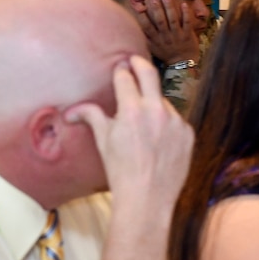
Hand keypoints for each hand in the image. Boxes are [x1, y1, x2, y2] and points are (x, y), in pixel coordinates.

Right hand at [64, 55, 191, 219]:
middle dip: (139, 63)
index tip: (120, 67)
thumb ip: (91, 116)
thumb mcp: (103, 141)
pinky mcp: (188, 133)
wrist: (147, 198)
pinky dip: (166, 123)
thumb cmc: (120, 171)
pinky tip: (158, 139)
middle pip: (149, 73)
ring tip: (144, 123)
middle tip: (134, 60)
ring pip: (162, 101)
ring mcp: (175, 121)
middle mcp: (156, 111)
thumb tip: (70, 111)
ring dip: (152, 104)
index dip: (121, 70)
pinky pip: (175, 119)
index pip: (125, 78)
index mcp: (132, 111)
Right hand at [136, 0, 201, 64]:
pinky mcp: (188, 35)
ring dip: (170, 8)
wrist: (181, 63)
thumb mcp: (152, 47)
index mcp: (155, 40)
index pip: (147, 27)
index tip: (140, 7)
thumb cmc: (165, 53)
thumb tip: (133, 25)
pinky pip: (187, 23)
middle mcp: (165, 37)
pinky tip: (184, 4)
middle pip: (160, 21)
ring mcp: (177, 36)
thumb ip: (144, 37)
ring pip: (173, 20)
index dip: (143, 18)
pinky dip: (186, 14)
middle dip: (157, 9)